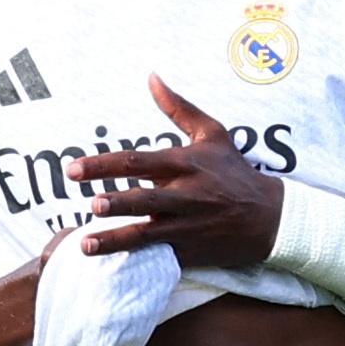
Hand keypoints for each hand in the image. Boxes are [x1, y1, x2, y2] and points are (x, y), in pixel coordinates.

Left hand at [64, 74, 283, 268]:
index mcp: (186, 163)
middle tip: (90, 203)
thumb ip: (178, 107)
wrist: (271, 216)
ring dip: (116, 239)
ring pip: (147, 233)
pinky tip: (111, 268)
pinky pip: (159, 257)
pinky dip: (135, 261)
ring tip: (86, 244)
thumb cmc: (235, 171)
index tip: (73, 169)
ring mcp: (189, 226)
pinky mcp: (192, 251)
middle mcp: (186, 195)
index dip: (104, 165)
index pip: (138, 162)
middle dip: (115, 201)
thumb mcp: (213, 133)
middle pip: (144, 198)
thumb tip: (152, 77)